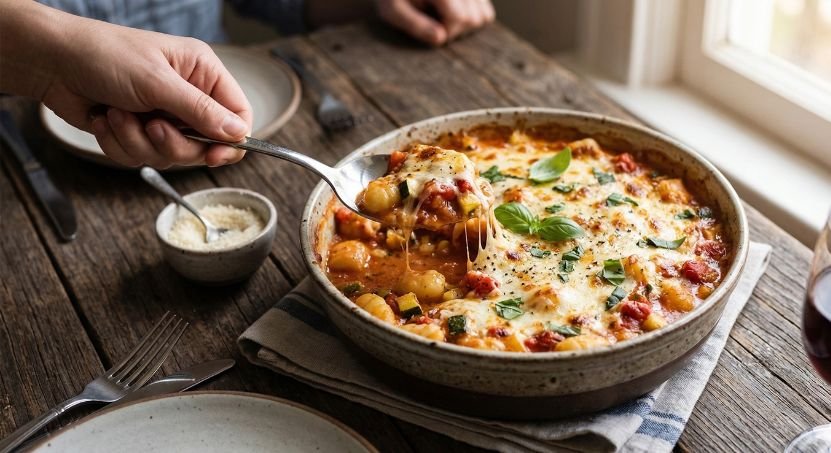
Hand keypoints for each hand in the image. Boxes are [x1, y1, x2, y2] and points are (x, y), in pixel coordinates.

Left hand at [1, 3, 251, 168]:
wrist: (51, 62)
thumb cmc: (104, 55)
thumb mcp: (157, 82)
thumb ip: (201, 111)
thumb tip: (238, 133)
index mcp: (202, 73)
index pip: (238, 114)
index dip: (232, 140)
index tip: (214, 155)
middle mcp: (187, 96)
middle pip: (205, 145)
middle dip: (172, 143)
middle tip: (152, 126)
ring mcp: (163, 116)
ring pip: (171, 155)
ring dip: (139, 141)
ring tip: (118, 114)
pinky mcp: (139, 132)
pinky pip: (143, 158)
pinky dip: (121, 143)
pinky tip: (105, 120)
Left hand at [376, 0, 494, 45]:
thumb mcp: (392, 10)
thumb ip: (414, 24)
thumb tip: (440, 39)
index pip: (460, 18)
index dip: (445, 32)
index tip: (429, 31)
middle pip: (474, 19)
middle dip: (455, 30)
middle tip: (434, 24)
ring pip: (484, 16)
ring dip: (465, 24)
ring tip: (442, 17)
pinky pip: (486, 11)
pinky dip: (473, 16)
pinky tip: (453, 12)